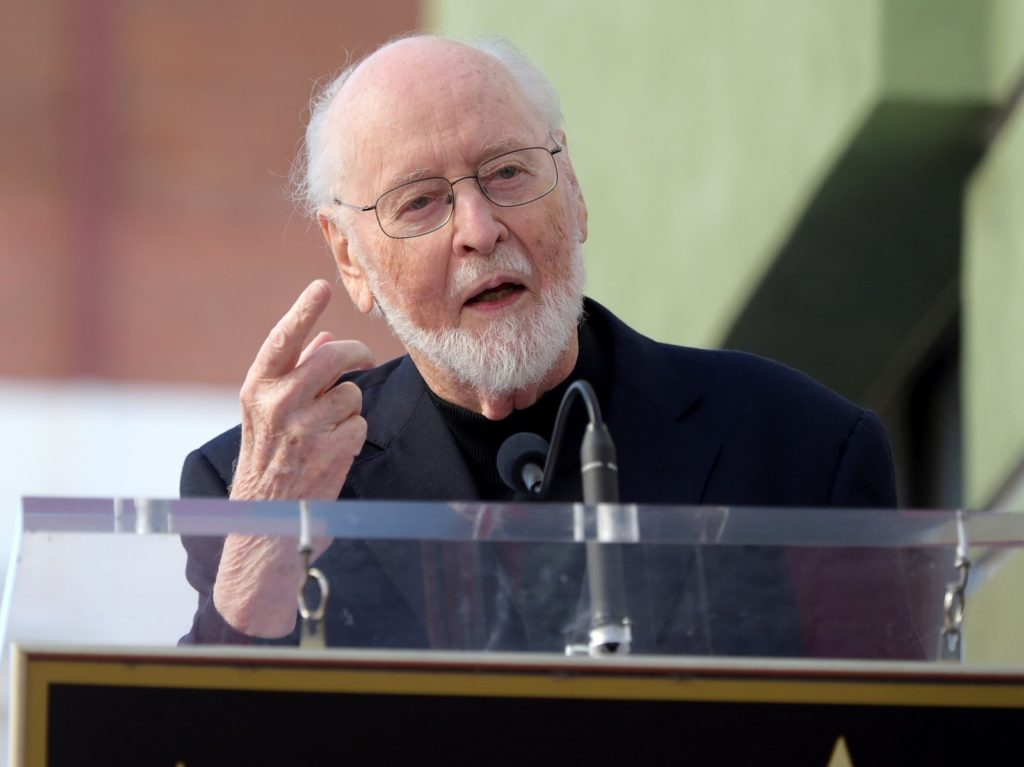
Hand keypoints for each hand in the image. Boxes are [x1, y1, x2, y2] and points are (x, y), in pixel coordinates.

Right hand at [214, 280, 372, 636]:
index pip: (282, 340)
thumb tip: (325, 338)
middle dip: (355, 354)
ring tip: (327, 431)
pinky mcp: (333, 450)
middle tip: (362, 360)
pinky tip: (333, 452)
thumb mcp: (267, 416)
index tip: (321, 287)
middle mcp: (277, 405)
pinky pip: (360, 423)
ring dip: (349, 407)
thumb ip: (295, 375)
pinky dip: (354, 434)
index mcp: (256, 391)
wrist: (266, 524)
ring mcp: (306, 428)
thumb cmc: (268, 463)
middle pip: (334, 357)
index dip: (303, 311)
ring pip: (352, 392)